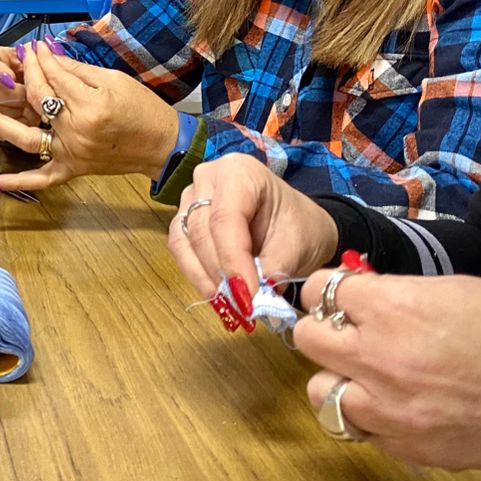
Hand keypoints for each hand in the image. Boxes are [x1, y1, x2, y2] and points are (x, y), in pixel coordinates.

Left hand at [0, 41, 180, 191]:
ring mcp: (71, 154)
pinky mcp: (72, 170)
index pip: (54, 77)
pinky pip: (41, 179)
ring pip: (26, 137)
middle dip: (25, 76)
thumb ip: (76, 71)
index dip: (42, 59)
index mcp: (89, 107)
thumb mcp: (113, 80)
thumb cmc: (143, 109)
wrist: (161, 144)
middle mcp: (76, 133)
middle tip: (18, 61)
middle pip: (38, 100)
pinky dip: (17, 182)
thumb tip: (47, 57)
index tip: (35, 48)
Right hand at [0, 45, 40, 127]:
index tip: (10, 77)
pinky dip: (18, 120)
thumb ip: (33, 53)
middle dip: (8, 93)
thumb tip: (32, 47)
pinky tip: (29, 114)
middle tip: (25, 94)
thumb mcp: (40, 60)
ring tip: (31, 103)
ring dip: (15, 108)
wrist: (49, 99)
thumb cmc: (42, 76)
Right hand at [164, 153, 339, 300]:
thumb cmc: (299, 226)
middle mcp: (207, 178)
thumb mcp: (296, 245)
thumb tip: (251, 298)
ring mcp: (191, 197)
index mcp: (239, 172)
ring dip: (204, 277)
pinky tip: (216, 295)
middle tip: (240, 308)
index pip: (225, 219)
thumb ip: (271, 269)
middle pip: (201, 230)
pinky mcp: (184, 219)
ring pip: (185, 241)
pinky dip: (197, 274)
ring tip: (228, 306)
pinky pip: (181, 249)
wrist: (296, 224)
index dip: (232, 260)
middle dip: (219, 273)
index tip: (246, 297)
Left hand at [294, 271, 480, 473]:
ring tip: (371, 375)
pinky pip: (363, 432)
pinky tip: (402, 406)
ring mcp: (393, 412)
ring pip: (322, 394)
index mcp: (394, 308)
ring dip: (339, 380)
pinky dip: (371, 418)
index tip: (344, 296)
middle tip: (351, 331)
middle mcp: (381, 359)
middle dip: (324, 330)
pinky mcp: (412, 451)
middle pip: (307, 339)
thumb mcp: (459, 288)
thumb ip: (401, 294)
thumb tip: (364, 297)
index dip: (332, 291)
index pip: (321, 291)